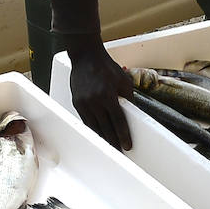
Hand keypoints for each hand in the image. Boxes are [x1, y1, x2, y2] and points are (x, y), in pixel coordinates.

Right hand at [68, 36, 133, 150]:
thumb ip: (128, 97)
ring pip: (94, 127)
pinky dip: (93, 129)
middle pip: (106, 128)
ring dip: (102, 138)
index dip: (123, 135)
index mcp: (108, 95)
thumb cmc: (106, 66)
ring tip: (109, 147)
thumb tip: (132, 113)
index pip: (118, 120)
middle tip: (119, 151)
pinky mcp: (77, 103)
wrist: (86, 57)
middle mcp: (95, 101)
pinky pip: (85, 121)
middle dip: (113, 141)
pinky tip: (98, 134)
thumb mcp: (123, 80)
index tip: (127, 145)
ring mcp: (84, 103)